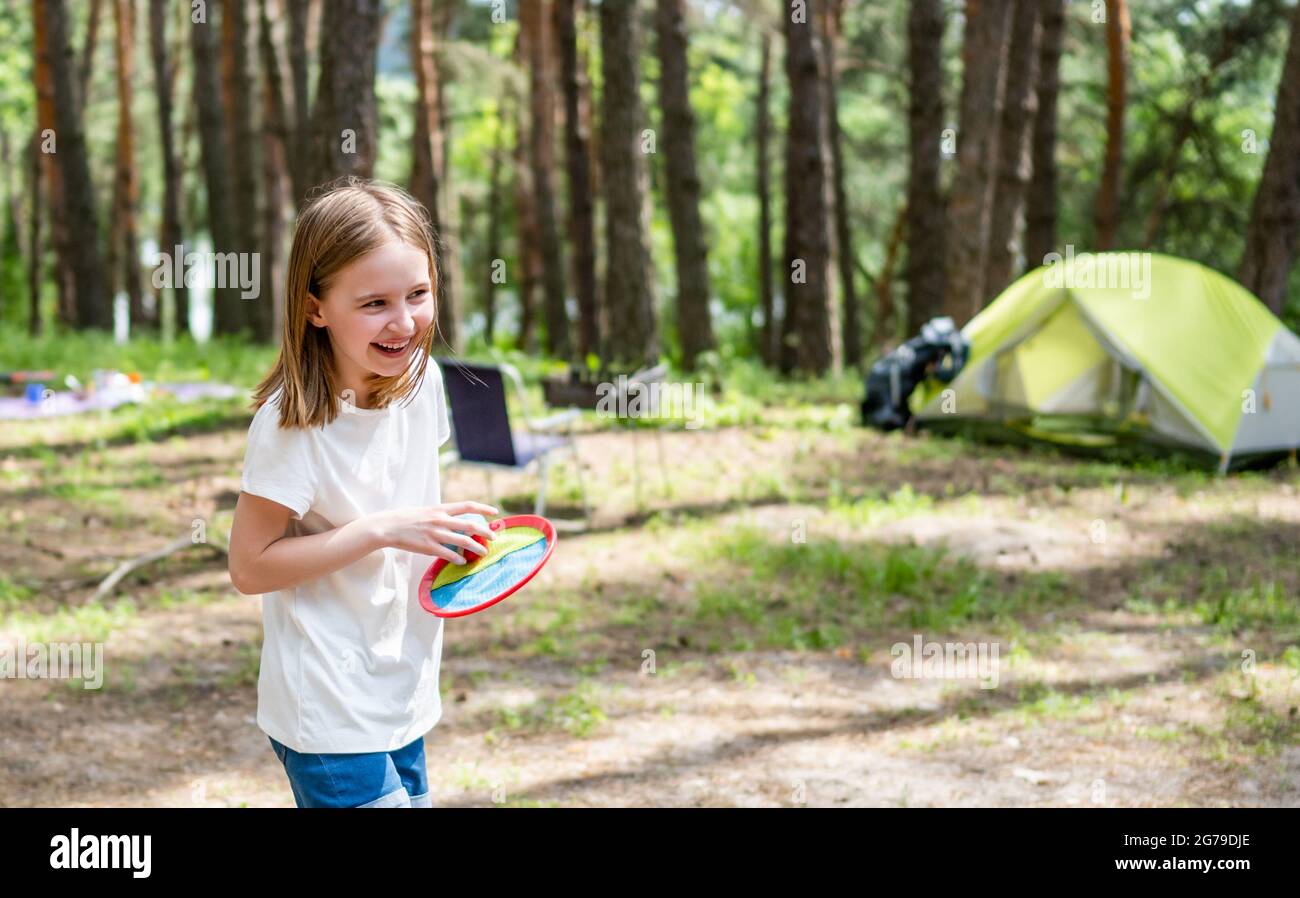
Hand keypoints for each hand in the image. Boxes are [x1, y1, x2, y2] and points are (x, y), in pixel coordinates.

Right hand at [369, 502, 498, 563]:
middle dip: (485, 532)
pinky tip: (463, 561)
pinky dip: (458, 558)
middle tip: (494, 537)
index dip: (483, 508)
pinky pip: (448, 554)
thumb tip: (454, 519)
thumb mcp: (426, 511)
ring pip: (463, 541)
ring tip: (483, 552)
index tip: (494, 512)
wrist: (387, 526)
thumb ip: (441, 515)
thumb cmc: (406, 518)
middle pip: (470, 525)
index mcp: (440, 509)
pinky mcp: (428, 547)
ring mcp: (435, 534)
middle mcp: (440, 520)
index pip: (467, 506)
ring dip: (477, 548)